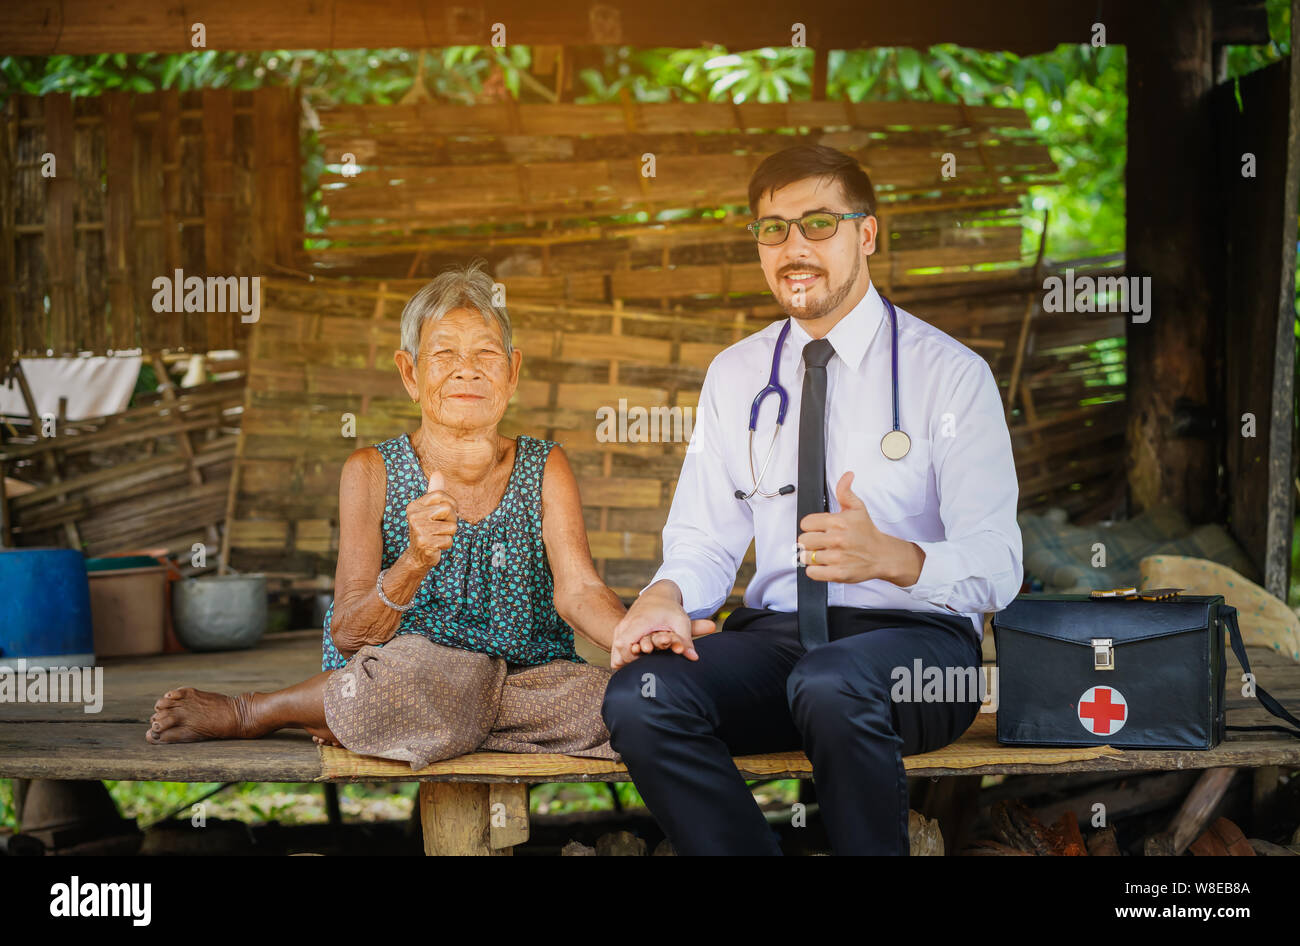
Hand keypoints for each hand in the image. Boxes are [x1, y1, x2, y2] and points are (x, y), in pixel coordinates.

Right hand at [405, 470, 458, 569]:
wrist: (418, 556)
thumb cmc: (428, 530)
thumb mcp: (431, 510)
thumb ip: (435, 492)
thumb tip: (437, 472)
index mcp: (414, 505)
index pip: (441, 495)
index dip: (451, 503)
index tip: (447, 513)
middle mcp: (413, 515)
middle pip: (448, 509)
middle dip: (452, 519)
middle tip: (441, 527)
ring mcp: (418, 529)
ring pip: (452, 526)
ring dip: (449, 534)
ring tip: (438, 536)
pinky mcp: (424, 543)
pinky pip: (449, 540)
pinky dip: (446, 544)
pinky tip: (436, 546)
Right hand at [609, 592, 716, 669]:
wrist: (657, 594)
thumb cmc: (670, 609)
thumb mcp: (681, 622)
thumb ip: (686, 641)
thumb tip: (694, 658)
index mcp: (639, 622)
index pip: (624, 644)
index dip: (632, 656)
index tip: (646, 657)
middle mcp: (626, 624)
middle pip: (618, 649)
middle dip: (630, 659)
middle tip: (643, 663)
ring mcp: (621, 627)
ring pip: (615, 649)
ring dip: (625, 658)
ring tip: (638, 663)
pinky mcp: (620, 630)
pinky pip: (615, 647)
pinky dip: (622, 655)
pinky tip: (633, 660)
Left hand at [797, 471, 924, 585]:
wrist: (882, 555)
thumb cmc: (867, 532)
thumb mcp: (857, 508)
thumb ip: (845, 491)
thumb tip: (847, 475)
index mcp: (838, 522)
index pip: (806, 523)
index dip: (811, 526)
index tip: (820, 529)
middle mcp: (837, 539)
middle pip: (803, 540)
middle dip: (810, 541)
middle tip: (821, 542)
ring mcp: (837, 557)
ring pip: (806, 557)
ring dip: (812, 556)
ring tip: (824, 554)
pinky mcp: (838, 573)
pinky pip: (812, 573)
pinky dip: (815, 570)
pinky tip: (824, 565)